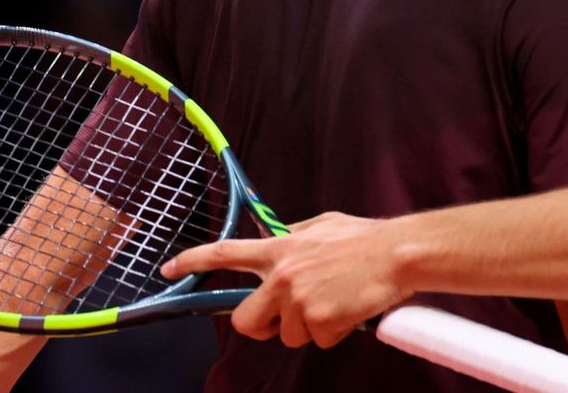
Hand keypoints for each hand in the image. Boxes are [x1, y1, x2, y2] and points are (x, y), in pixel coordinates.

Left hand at [160, 211, 411, 348]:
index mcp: (281, 249)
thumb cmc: (368, 240)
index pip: (225, 252)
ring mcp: (299, 300)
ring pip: (289, 334)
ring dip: (311, 326)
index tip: (168, 269)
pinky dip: (334, 333)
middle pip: (244, 320)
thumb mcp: (324, 225)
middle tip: (286, 318)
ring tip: (337, 302)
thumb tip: (278, 240)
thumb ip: (294, 237)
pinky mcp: (320, 321)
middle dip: (261, 326)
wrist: (399, 254)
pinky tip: (350, 311)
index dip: (192, 260)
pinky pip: (318, 340)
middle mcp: (282, 275)